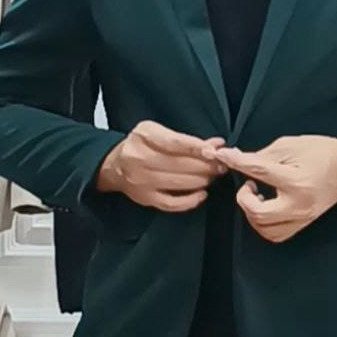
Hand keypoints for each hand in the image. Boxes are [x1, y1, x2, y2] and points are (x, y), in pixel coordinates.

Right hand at [96, 120, 227, 212]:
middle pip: (180, 164)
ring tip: (213, 176)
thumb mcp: (158, 132)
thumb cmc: (141, 145)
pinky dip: (190, 201)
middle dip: (205, 166)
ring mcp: (141, 181)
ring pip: (179, 183)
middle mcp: (139, 158)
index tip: (215, 151)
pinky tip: (201, 194)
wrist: (115, 165)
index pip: (175, 143)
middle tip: (221, 165)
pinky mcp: (145, 198)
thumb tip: (217, 144)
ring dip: (202, 180)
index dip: (197, 148)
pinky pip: (172, 203)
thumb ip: (187, 139)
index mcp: (144, 136)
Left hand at [213, 135, 336, 241]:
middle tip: (248, 184)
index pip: (257, 172)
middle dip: (243, 199)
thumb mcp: (291, 145)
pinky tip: (265, 207)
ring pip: (264, 228)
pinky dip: (263, 223)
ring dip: (252, 212)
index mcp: (296, 180)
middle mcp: (298, 204)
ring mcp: (302, 218)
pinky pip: (275, 234)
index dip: (236, 162)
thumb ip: (262, 155)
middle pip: (257, 213)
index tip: (223, 155)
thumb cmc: (321, 152)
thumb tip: (236, 159)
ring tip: (257, 196)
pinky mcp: (303, 224)